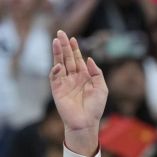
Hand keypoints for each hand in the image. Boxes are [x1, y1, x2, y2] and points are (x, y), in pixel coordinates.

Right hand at [50, 31, 107, 156]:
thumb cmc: (95, 108)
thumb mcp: (102, 88)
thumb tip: (89, 59)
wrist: (86, 123)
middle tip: (61, 33)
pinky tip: (59, 65)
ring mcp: (64, 83)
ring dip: (57, 53)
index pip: (77, 59)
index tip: (73, 38)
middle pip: (67, 58)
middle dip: (64, 46)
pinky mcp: (57, 90)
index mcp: (84, 76)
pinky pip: (55, 77)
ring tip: (56, 41)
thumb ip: (97, 73)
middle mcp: (73, 77)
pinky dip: (56, 70)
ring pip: (59, 64)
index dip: (74, 49)